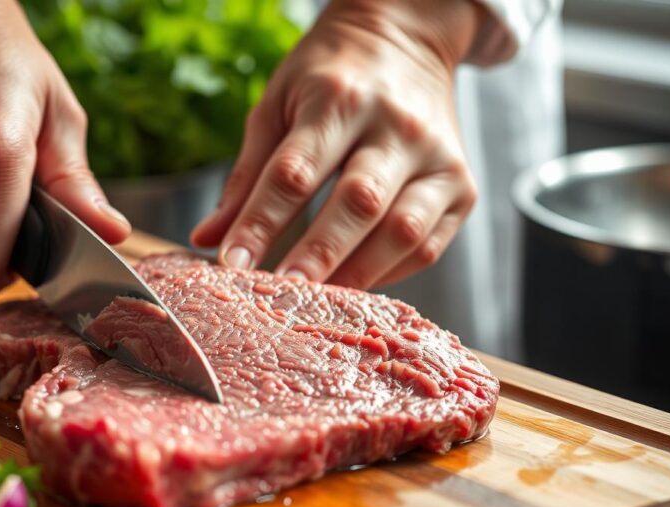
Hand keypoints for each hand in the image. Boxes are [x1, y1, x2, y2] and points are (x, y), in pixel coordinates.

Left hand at [192, 0, 483, 287]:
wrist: (405, 40)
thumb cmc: (329, 77)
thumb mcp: (277, 105)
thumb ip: (246, 175)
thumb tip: (207, 239)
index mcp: (340, 98)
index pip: (296, 171)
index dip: (261, 223)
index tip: (232, 265)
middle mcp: (397, 126)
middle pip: (358, 202)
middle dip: (316, 256)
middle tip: (280, 296)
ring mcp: (438, 158)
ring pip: (402, 231)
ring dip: (357, 275)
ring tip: (315, 304)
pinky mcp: (461, 187)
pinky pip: (427, 245)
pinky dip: (388, 274)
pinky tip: (353, 287)